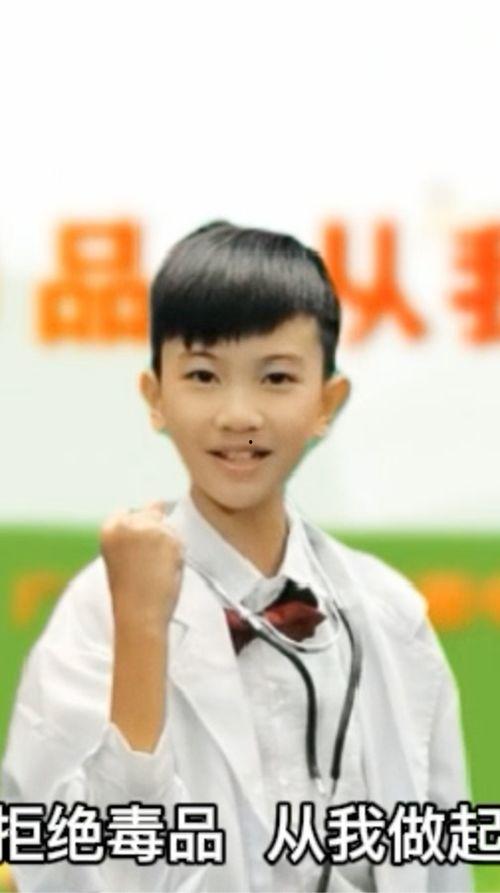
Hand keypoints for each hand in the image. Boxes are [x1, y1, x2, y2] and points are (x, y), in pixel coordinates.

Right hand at [100, 501, 184, 633]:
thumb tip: (158, 500)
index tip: (135, 553)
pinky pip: (180, 541)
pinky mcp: (167, 538)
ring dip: (168, 548)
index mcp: (109, 528)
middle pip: (151, 516)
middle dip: (154, 537)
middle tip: (146, 567)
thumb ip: (137, 528)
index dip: (136, 533)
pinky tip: (164, 572)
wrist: (138, 615)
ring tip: (154, 572)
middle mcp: (127, 523)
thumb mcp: (124, 553)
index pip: (127, 514)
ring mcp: (148, 528)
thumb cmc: (130, 591)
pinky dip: (177, 557)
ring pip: (168, 528)